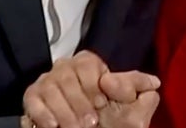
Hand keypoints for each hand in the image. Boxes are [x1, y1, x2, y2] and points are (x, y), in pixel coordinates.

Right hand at [22, 51, 158, 127]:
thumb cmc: (114, 121)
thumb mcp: (133, 108)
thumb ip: (142, 90)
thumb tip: (154, 82)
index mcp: (89, 64)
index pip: (87, 64)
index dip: (93, 84)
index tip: (101, 103)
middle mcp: (65, 68)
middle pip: (66, 77)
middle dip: (78, 103)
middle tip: (90, 124)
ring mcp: (46, 83)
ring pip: (49, 90)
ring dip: (63, 113)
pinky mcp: (32, 99)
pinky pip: (31, 101)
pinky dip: (42, 114)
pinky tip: (53, 126)